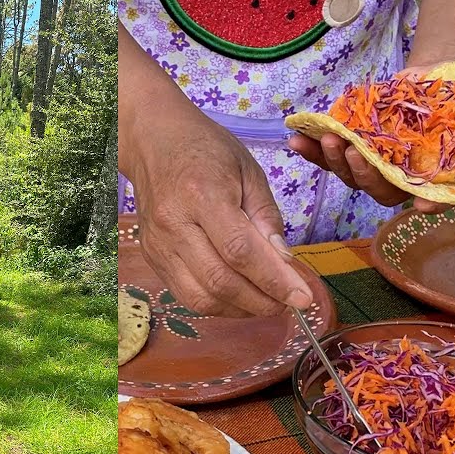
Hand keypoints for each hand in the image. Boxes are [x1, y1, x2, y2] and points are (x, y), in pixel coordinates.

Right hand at [126, 102, 311, 316]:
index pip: (240, 251)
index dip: (273, 280)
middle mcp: (174, 224)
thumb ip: (267, 218)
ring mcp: (158, 245)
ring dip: (240, 309)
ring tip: (267, 302)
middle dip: (261, 301)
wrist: (154, 144)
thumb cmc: (206, 150)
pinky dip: (218, 305)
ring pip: (201, 298)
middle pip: (220, 281)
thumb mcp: (249, 172)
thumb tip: (284, 264)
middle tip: (289, 303)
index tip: (302, 297)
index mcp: (202, 195)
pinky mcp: (152, 258)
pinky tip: (240, 297)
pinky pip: (186, 295)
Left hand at [287, 66, 448, 213]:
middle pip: (369, 184)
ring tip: (327, 138)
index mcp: (419, 182)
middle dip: (359, 170)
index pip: (406, 194)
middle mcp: (390, 178)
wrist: (439, 83)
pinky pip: (326, 153)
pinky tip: (297, 138)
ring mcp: (367, 163)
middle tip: (352, 151)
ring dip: (331, 158)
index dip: (406, 195)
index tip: (405, 195)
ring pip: (345, 170)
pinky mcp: (349, 146)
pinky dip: (310, 148)